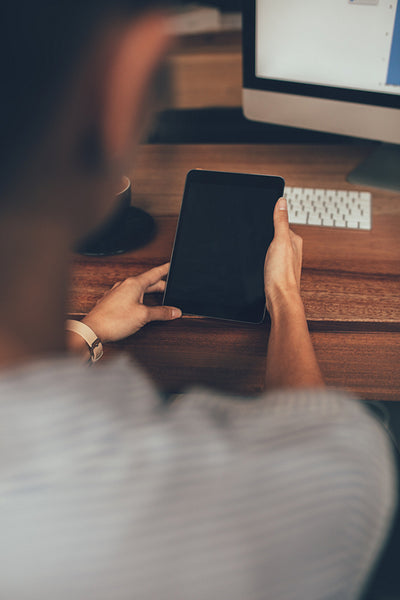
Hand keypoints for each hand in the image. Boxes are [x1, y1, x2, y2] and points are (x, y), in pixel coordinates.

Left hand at [82, 263, 181, 342]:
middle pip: (147, 283)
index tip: (171, 265)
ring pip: (138, 290)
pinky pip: (129, 297)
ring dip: (149, 293)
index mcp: (134, 284)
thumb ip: (161, 312)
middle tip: (170, 289)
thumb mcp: (143, 316)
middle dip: (160, 286)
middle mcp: (124, 285)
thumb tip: (174, 311)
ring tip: (158, 298)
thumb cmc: (114, 320)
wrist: (93, 329)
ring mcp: (117, 293)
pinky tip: (140, 307)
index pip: (154, 273)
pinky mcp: (112, 302)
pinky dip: (139, 299)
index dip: (165, 269)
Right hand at [264, 197, 302, 312]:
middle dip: (266, 234)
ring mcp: (284, 261)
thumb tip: (282, 202)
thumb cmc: (282, 274)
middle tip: (256, 234)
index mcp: (294, 240)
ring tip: (258, 249)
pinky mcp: (277, 271)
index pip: (282, 223)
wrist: (279, 299)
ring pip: (272, 248)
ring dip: (264, 247)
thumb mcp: (279, 242)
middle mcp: (291, 250)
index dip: (270, 219)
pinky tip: (259, 261)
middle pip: (276, 235)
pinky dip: (263, 257)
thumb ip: (280, 222)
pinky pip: (269, 258)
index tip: (261, 216)